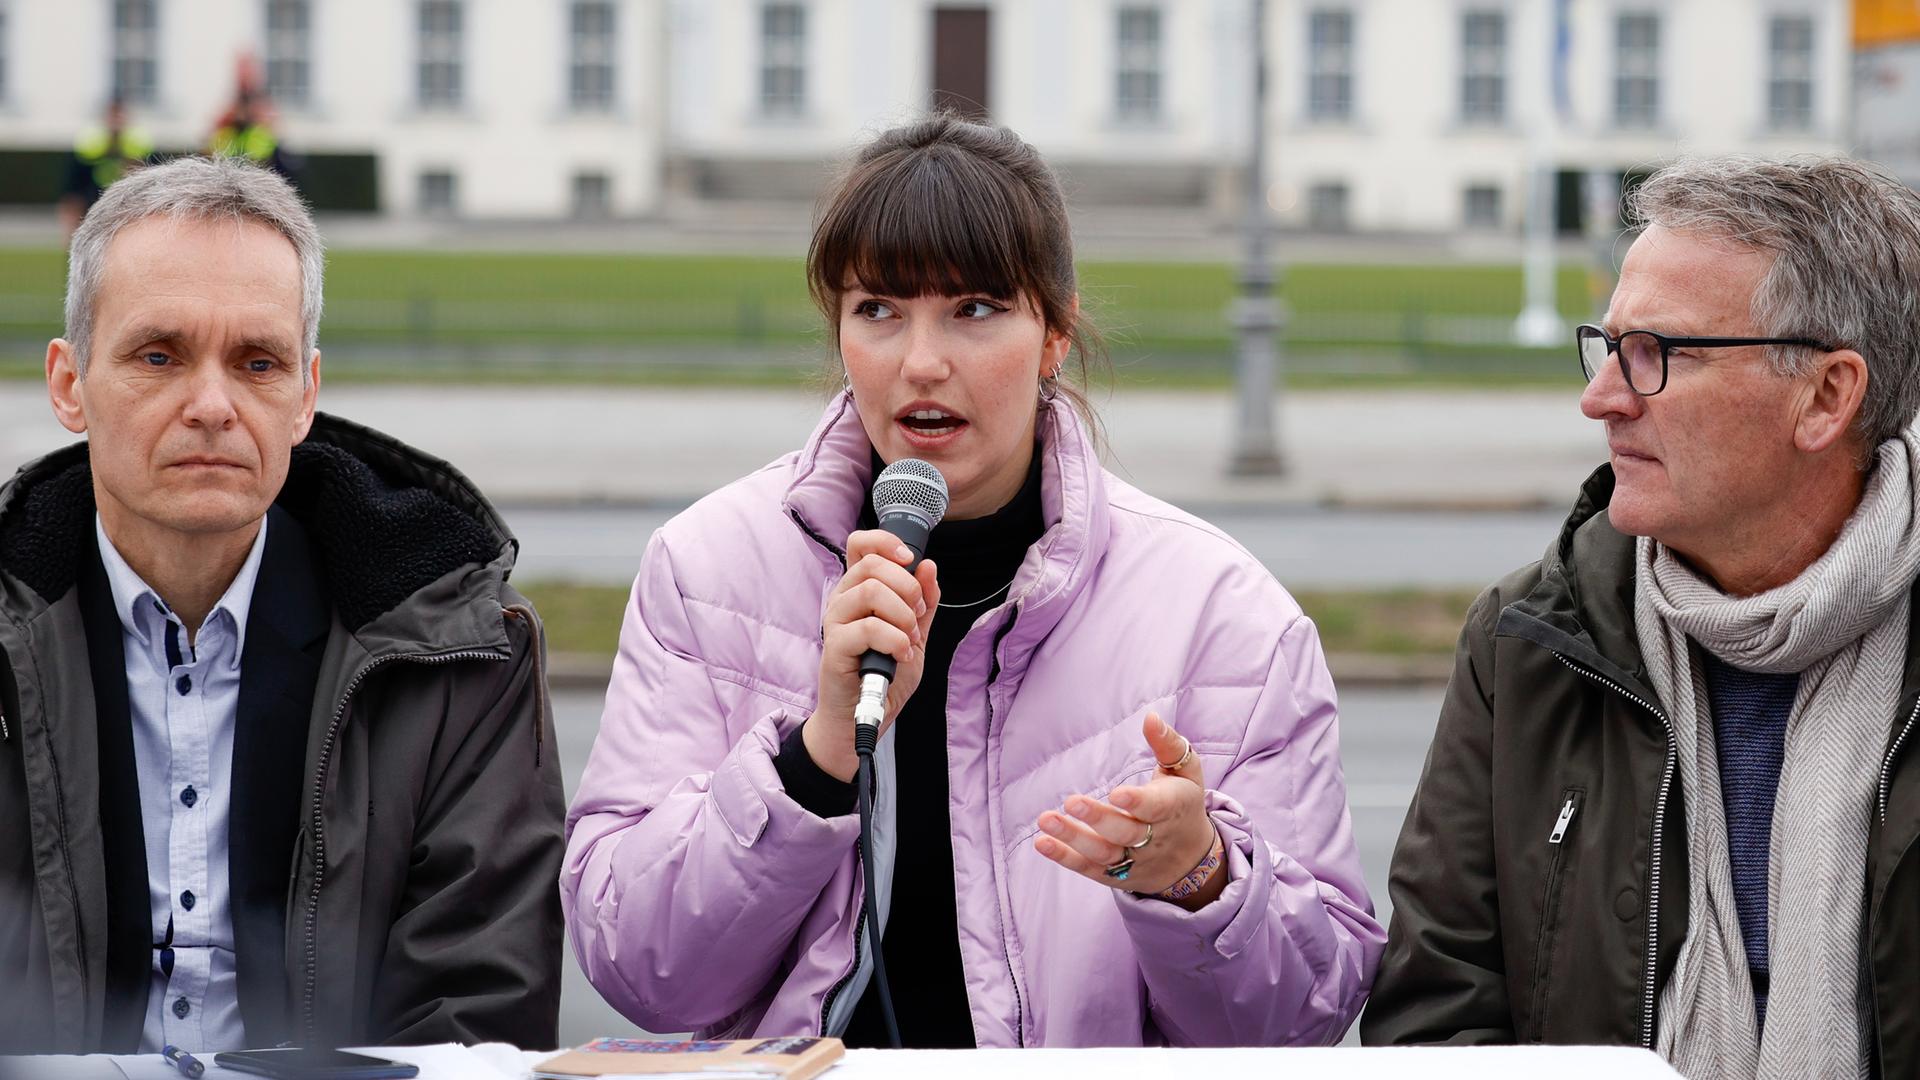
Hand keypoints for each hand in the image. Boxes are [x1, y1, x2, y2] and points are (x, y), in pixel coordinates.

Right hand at [801, 529, 940, 781]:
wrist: (866, 715)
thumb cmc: (885, 674)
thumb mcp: (915, 633)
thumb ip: (924, 602)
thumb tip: (929, 566)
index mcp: (859, 589)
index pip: (861, 544)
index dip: (886, 543)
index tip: (910, 560)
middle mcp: (843, 599)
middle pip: (873, 565)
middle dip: (908, 588)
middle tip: (917, 617)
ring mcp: (836, 621)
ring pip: (872, 591)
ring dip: (903, 616)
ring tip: (909, 640)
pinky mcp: (836, 646)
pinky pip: (869, 627)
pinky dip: (896, 640)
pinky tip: (901, 655)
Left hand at [1033, 713, 1226, 908]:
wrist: (1191, 860)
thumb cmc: (1183, 804)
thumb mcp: (1187, 773)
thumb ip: (1169, 745)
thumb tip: (1150, 717)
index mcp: (1173, 809)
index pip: (1156, 808)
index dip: (1137, 803)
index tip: (1116, 793)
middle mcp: (1153, 838)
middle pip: (1125, 833)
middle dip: (1098, 819)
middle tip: (1071, 801)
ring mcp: (1133, 860)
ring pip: (1103, 853)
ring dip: (1073, 838)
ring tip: (1046, 820)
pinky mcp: (1115, 875)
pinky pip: (1088, 868)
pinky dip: (1064, 858)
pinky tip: (1043, 842)